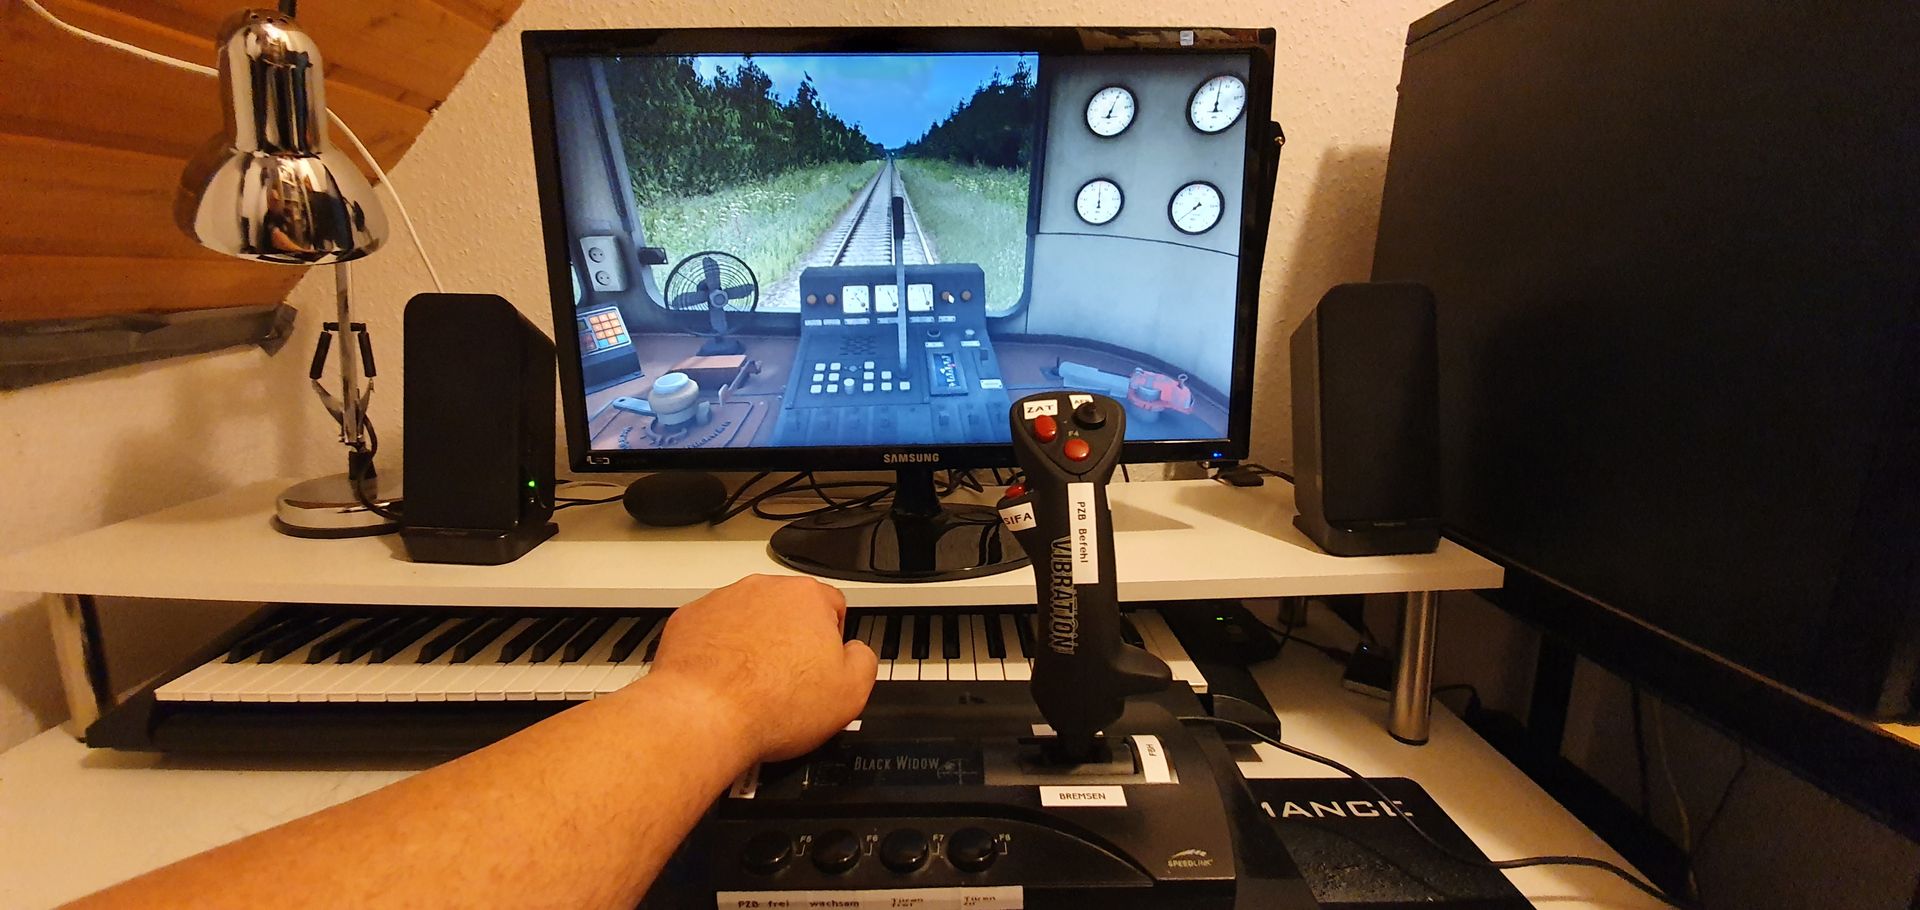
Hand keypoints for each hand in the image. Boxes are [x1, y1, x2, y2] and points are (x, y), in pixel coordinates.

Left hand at [647, 574, 877, 761]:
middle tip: (790, 681)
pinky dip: (719, 651)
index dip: (832, 642)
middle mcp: (763, 590)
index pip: (833, 607)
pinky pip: (713, 630)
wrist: (704, 715)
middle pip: (789, 610)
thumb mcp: (852, 693)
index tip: (824, 665)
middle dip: (792, 640)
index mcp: (807, 598)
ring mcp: (722, 601)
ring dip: (754, 644)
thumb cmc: (770, 704)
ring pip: (749, 618)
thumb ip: (864, 661)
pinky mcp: (690, 619)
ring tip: (755, 686)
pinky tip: (725, 682)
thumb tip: (857, 654)